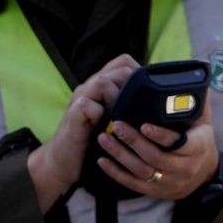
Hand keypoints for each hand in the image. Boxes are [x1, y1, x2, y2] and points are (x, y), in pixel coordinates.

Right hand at [28, 54, 139, 211]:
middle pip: (118, 69)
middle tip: (137, 109)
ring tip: (121, 117)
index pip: (124, 62)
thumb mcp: (116, 119)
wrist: (62, 159)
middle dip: (133, 87)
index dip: (139, 72)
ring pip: (102, 82)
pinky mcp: (72, 116)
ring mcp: (80, 99)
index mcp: (102, 86)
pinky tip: (103, 125)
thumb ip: (131, 107)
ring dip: (118, 99)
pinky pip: (86, 105)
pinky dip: (98, 113)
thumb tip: (161, 108)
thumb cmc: (93, 140)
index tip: (149, 92)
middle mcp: (91, 87)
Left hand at [94, 90, 218, 200]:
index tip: (143, 125)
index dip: (160, 136)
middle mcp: (185, 168)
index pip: (179, 143)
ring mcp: (170, 182)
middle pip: (156, 157)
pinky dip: (116, 173)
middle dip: (134, 142)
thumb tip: (195, 78)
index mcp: (198, 148)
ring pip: (142, 171)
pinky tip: (102, 160)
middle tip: (116, 125)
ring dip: (120, 155)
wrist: (205, 174)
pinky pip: (134, 184)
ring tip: (104, 138)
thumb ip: (198, 102)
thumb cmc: (201, 141)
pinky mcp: (158, 191)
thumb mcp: (205, 122)